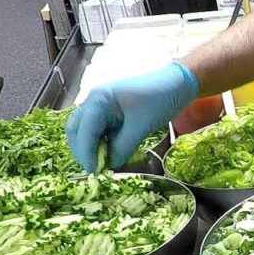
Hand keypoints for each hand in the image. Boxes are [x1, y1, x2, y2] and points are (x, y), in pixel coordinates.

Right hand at [66, 62, 197, 170]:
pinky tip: (109, 153)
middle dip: (83, 150)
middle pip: (77, 129)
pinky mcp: (111, 110)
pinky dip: (101, 141)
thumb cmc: (159, 100)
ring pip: (86, 129)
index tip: (94, 172)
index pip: (84, 131)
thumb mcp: (141, 127)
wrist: (177, 83)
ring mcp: (101, 104)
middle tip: (94, 170)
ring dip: (91, 147)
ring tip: (102, 163)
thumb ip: (122, 147)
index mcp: (98, 100)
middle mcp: (94, 100)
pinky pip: (99, 128)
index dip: (86, 153)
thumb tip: (109, 165)